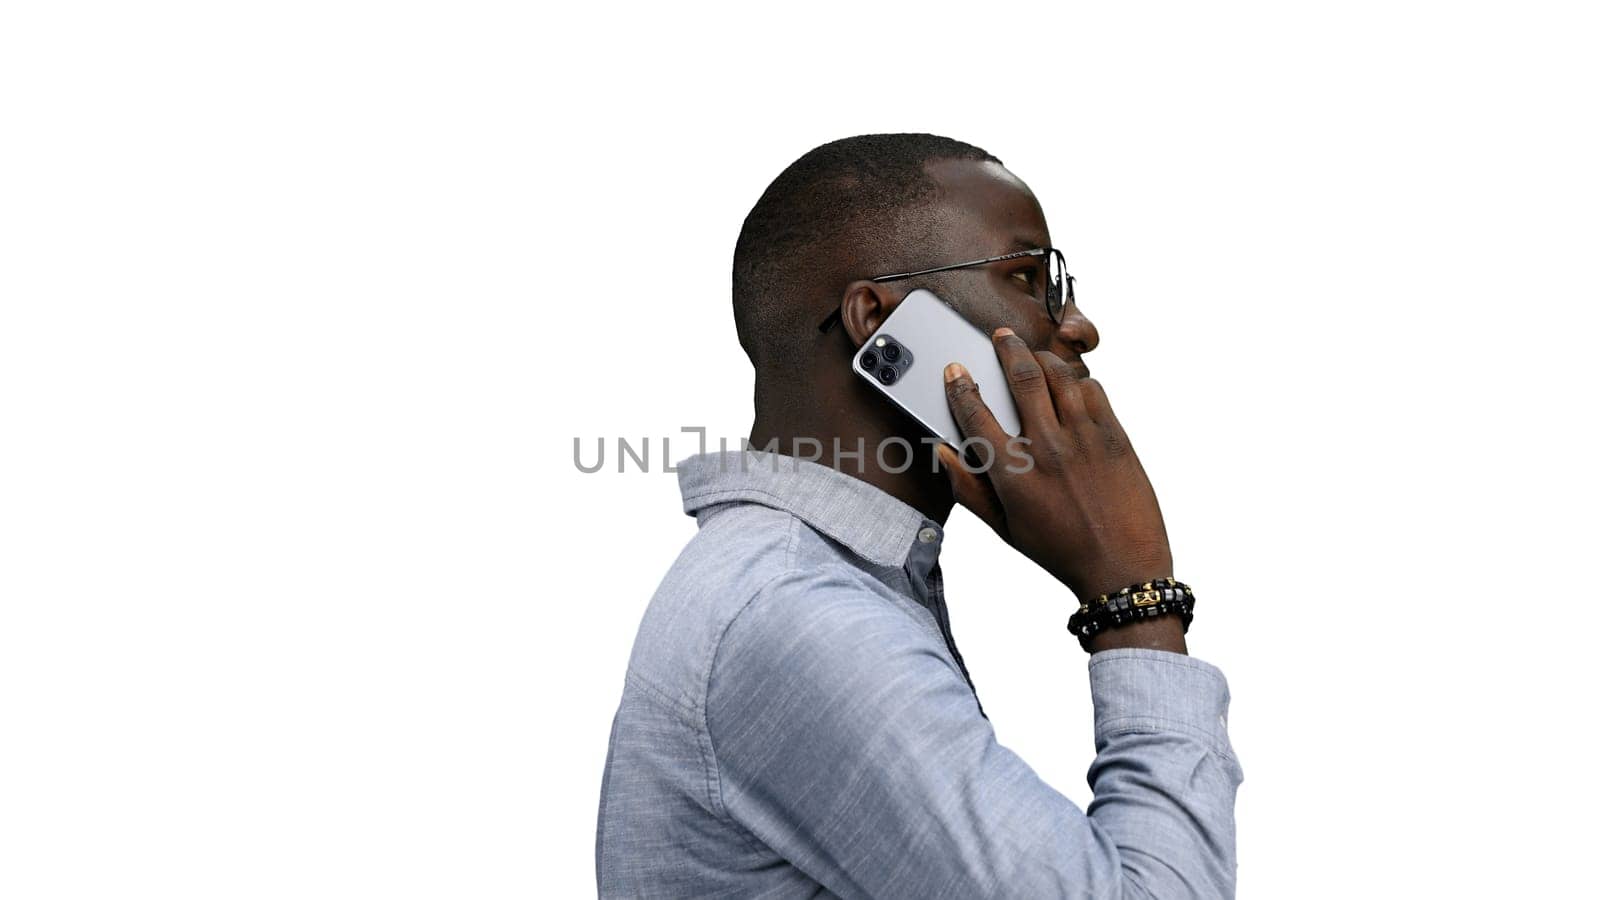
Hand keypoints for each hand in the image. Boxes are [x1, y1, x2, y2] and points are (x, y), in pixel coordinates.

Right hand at [938, 328, 1173, 604]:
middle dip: (1006, 349)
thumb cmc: (1060, 550)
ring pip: (1059, 375)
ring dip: (1042, 358)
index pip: (976, 414)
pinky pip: (1093, 390)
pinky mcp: (1116, 436)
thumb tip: (943, 452)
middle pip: (1021, 377)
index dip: (961, 386)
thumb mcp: (1004, 528)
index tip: (956, 370)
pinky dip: (1078, 381)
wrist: (1122, 569)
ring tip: (1035, 355)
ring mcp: (1084, 438)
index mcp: (1013, 473)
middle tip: (1001, 337)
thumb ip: (968, 488)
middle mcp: (1047, 448)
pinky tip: (1071, 386)